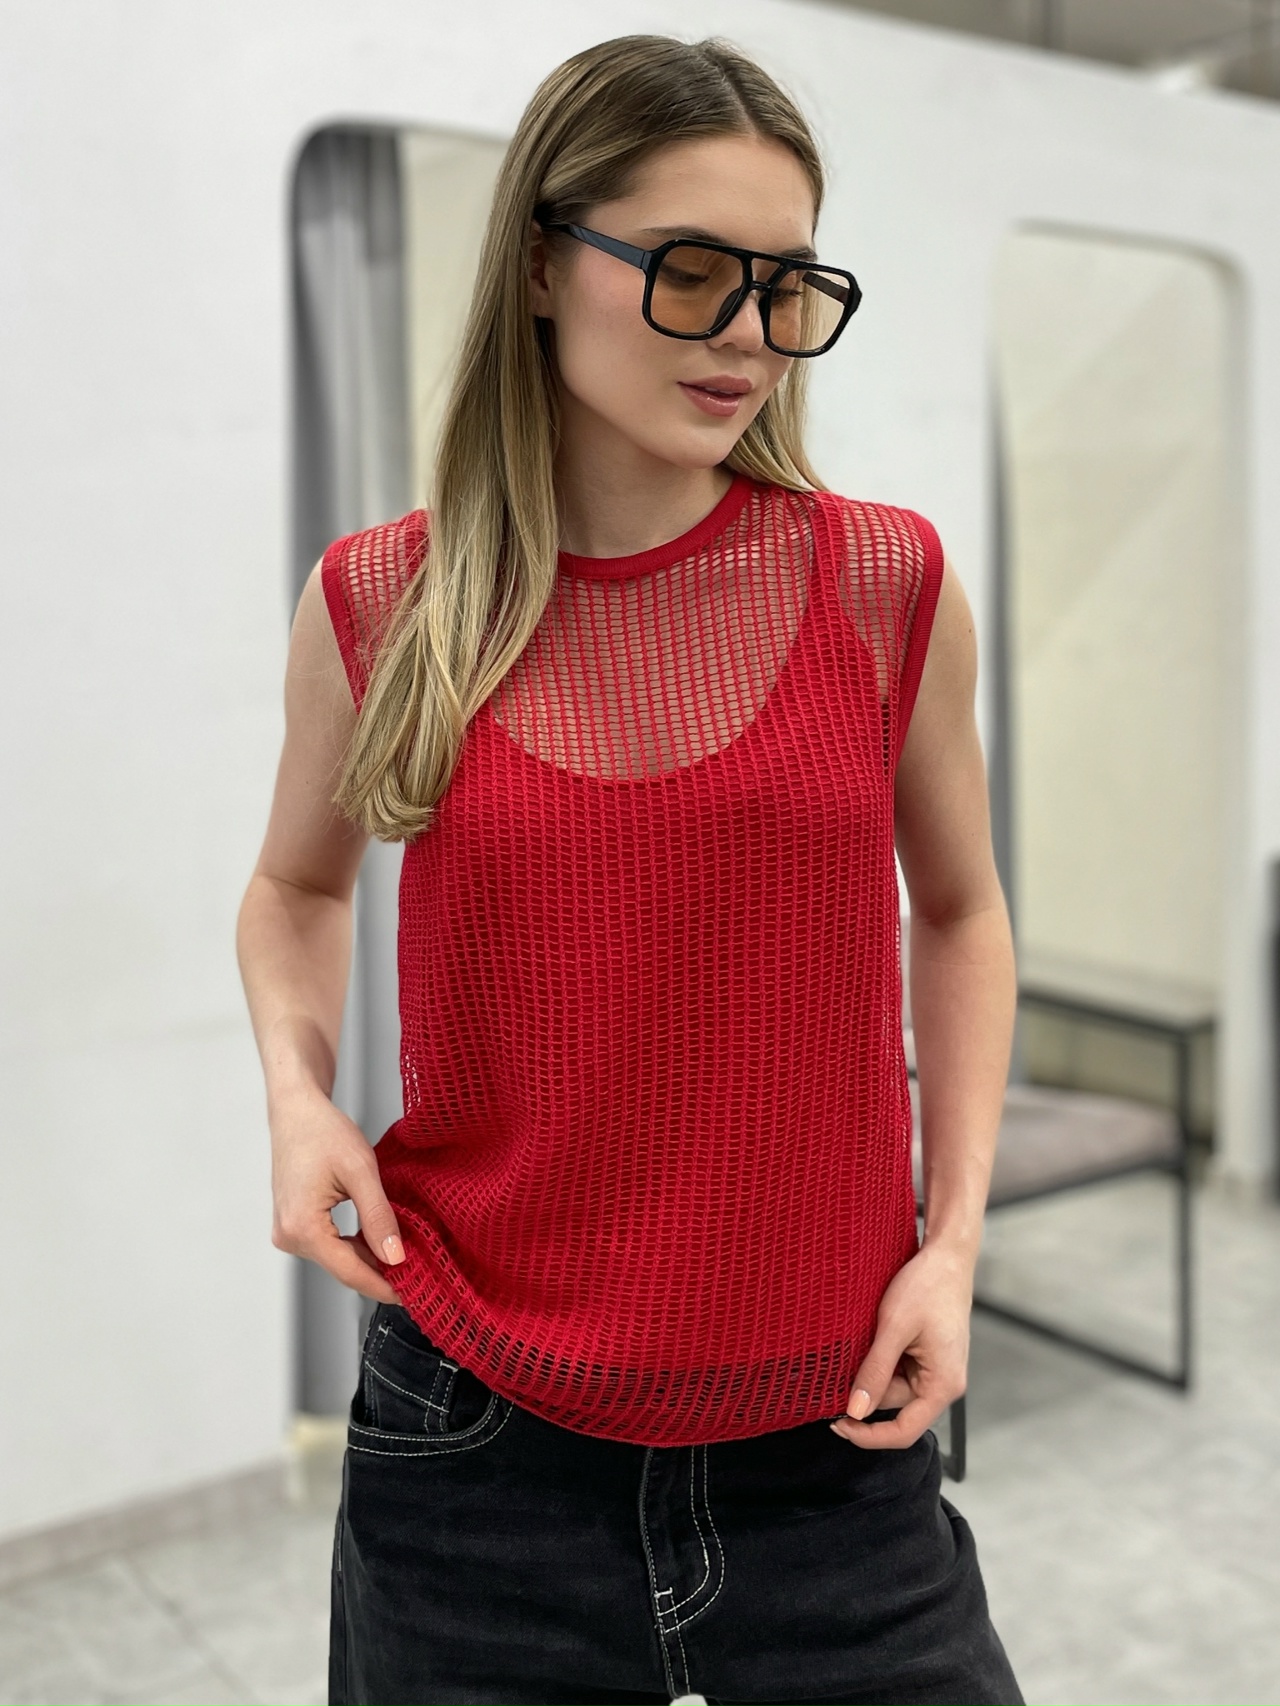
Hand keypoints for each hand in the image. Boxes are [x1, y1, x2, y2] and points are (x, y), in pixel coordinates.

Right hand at [268, 1082, 404, 1303]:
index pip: (350, 1272)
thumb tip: (396, 1258)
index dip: (384, 1286)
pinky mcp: (294, 1224)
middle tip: (420, 1276)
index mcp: (302, 1228)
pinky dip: (354, 1245)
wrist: (296, 1110)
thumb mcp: (360, 1171)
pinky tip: (379, 1240)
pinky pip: (329, 1245)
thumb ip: (378, 1217)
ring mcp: (288, 1232)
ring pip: (337, 1258)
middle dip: (380, 1272)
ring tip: (406, 1256)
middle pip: (343, 1268)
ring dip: (369, 1258)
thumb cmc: (323, 1131)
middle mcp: (289, 1237)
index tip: (415, 1295)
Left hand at [830, 1240, 973, 1449]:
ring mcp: (936, 1371)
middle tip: (833, 1370)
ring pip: (892, 1386)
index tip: (836, 1424)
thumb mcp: (894, 1327)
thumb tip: (855, 1411)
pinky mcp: (928, 1358)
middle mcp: (944, 1384)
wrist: (947, 1256)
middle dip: (864, 1392)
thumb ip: (875, 1371)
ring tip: (860, 1340)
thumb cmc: (927, 1286)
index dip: (868, 1435)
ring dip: (870, 1371)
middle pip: (894, 1407)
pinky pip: (898, 1370)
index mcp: (944, 1386)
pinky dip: (880, 1359)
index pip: (904, 1432)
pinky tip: (872, 1337)